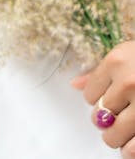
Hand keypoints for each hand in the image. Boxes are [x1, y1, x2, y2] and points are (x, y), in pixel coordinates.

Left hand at [73, 41, 134, 155]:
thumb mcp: (127, 55)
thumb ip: (102, 71)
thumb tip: (75, 85)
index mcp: (117, 63)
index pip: (90, 94)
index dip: (97, 101)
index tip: (108, 101)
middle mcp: (130, 83)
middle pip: (101, 116)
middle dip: (106, 121)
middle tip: (114, 121)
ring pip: (115, 134)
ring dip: (117, 138)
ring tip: (123, 135)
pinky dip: (132, 150)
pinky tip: (131, 148)